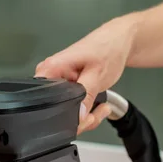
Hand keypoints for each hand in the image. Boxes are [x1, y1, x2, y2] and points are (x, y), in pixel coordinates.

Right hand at [36, 16, 134, 132]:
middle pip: (54, 111)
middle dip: (78, 120)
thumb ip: (86, 95)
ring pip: (65, 113)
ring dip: (85, 117)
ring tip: (102, 109)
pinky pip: (73, 108)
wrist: (119, 42)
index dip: (62, 116)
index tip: (83, 117)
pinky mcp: (67, 89)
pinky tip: (100, 107)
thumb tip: (78, 117)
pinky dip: (87, 113)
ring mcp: (59, 84)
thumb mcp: (97, 74)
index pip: (43, 101)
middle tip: (95, 115)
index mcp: (50, 69)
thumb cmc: (107, 49)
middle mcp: (50, 77)